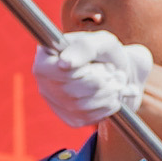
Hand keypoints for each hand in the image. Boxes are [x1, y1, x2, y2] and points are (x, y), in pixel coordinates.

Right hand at [30, 30, 150, 126]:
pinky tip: (109, 95)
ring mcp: (56, 104)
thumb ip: (84, 47)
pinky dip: (107, 106)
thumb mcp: (101, 41)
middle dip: (98, 82)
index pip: (55, 71)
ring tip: (112, 82)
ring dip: (106, 94)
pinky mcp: (71, 119)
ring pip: (81, 106)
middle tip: (110, 72)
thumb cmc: (105, 53)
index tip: (93, 64)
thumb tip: (64, 63)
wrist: (116, 72)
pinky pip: (89, 118)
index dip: (80, 70)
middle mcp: (45, 83)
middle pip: (70, 91)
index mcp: (45, 58)